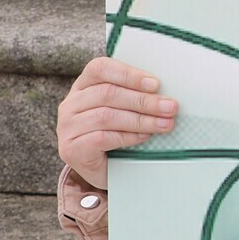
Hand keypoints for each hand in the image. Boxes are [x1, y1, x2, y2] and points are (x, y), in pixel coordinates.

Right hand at [56, 58, 175, 190]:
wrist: (104, 170)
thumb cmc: (117, 133)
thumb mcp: (124, 109)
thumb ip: (136, 95)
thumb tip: (166, 93)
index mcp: (83, 85)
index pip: (100, 68)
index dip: (129, 74)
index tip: (156, 84)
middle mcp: (71, 104)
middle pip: (107, 93)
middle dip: (144, 100)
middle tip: (170, 107)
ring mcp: (67, 127)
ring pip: (106, 116)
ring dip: (141, 120)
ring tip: (165, 124)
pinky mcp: (70, 149)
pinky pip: (101, 138)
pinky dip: (128, 136)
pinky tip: (145, 136)